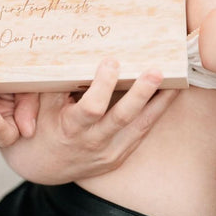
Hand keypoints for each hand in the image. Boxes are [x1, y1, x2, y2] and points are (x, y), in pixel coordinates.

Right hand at [0, 59, 178, 183]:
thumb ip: (56, 80)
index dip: (103, 85)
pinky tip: (168, 96)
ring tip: (176, 82)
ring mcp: (109, 153)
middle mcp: (93, 144)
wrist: (42, 166)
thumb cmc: (39, 127)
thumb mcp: (39, 104)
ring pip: (139, 127)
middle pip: (122, 118)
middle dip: (141, 93)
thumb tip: (70, 49)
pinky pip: (141, 133)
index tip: (112, 61)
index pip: (92, 108)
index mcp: (71, 128)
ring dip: (159, 103)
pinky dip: (155, 114)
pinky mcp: (119, 156)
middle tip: (155, 71)